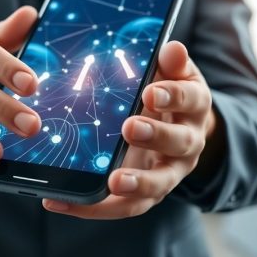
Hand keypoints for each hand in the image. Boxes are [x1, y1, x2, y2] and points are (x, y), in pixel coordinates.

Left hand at [43, 41, 217, 219]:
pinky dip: (95, 207)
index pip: (190, 99)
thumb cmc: (166, 91)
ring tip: (113, 182)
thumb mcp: (173, 72)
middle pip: (178, 143)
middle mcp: (188, 142)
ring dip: (136, 184)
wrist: (180, 126)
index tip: (151, 92)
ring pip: (158, 184)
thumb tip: (172, 49)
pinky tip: (61, 201)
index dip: (172, 96)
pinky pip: (126, 206)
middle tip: (130, 128)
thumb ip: (170, 63)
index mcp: (194, 106)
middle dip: (155, 135)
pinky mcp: (148, 194)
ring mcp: (169, 172)